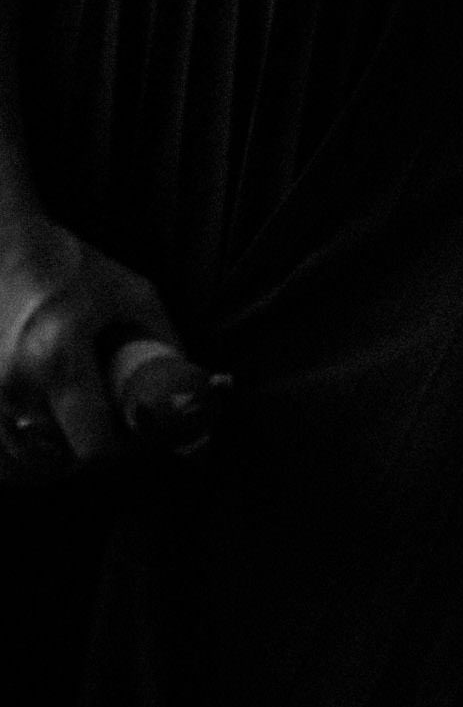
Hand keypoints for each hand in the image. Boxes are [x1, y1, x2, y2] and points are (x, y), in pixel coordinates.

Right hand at [0, 208, 218, 482]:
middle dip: (91, 456)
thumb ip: (167, 346)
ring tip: (76, 431)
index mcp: (57, 361)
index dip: (125, 450)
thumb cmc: (72, 266)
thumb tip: (200, 391)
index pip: (95, 447)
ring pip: (21, 464)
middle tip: (112, 432)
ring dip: (52, 461)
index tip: (137, 433)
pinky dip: (17, 457)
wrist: (1, 242)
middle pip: (58, 463)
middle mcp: (12, 384)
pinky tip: (40, 440)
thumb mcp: (136, 296)